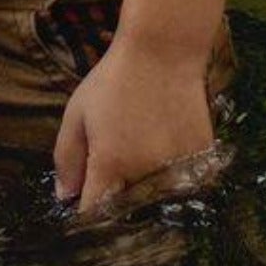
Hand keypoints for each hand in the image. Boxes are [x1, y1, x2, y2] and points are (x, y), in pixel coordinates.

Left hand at [51, 36, 222, 223]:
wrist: (164, 51)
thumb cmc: (113, 80)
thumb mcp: (77, 113)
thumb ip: (67, 159)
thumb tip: (65, 198)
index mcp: (110, 165)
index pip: (94, 213)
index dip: (87, 214)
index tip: (86, 203)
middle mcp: (144, 175)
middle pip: (127, 208)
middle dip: (117, 198)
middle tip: (117, 164)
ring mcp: (176, 169)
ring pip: (156, 198)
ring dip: (146, 187)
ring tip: (142, 148)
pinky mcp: (201, 161)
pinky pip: (183, 182)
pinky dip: (173, 174)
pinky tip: (165, 143)